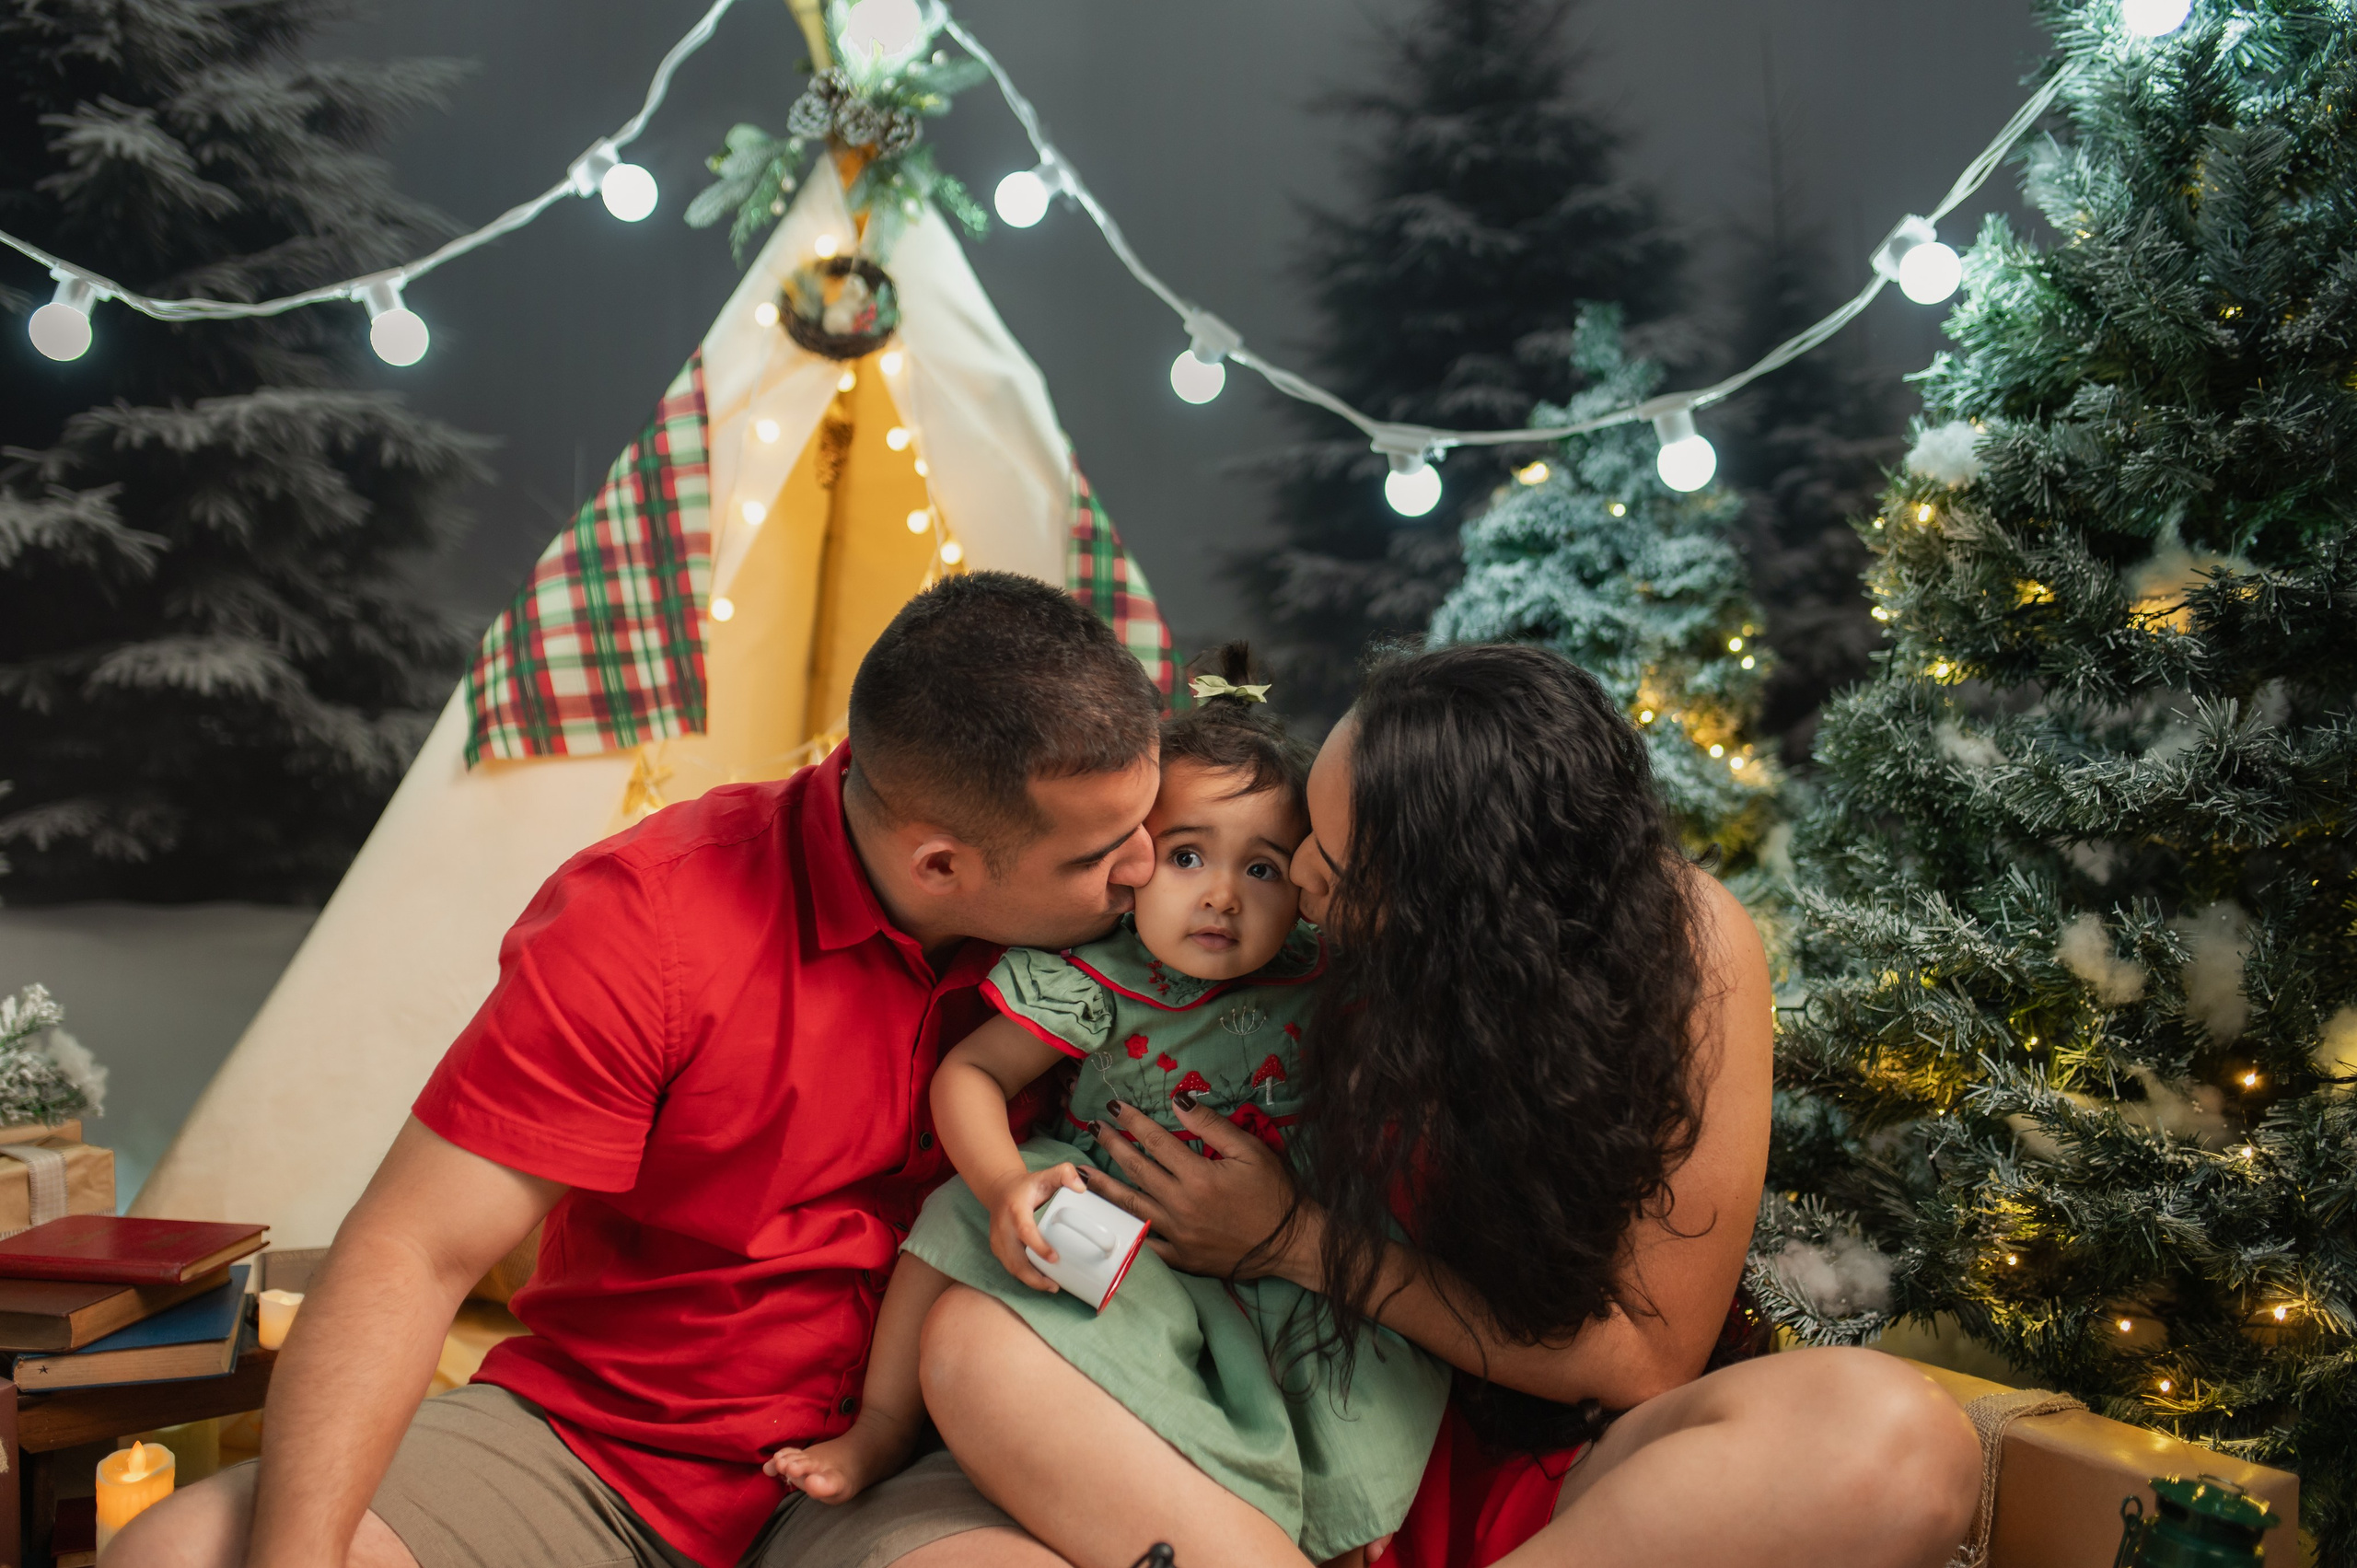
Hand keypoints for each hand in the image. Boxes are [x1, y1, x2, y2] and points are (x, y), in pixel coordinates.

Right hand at [984, 1163, 1087, 1291]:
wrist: (1001, 1190)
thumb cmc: (1028, 1186)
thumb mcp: (1046, 1175)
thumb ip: (1065, 1173)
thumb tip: (1081, 1188)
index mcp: (1015, 1209)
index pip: (1025, 1231)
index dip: (1038, 1246)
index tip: (1055, 1258)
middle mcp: (1003, 1227)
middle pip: (1015, 1259)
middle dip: (1034, 1276)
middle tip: (1055, 1285)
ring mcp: (998, 1240)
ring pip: (1012, 1267)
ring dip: (1030, 1281)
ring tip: (1052, 1286)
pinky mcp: (997, 1248)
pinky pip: (1010, 1267)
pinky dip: (1025, 1277)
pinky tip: (1041, 1281)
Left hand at [1085, 1096, 1314, 1281]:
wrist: (1291, 1243)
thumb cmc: (1275, 1194)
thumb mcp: (1251, 1151)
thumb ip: (1213, 1125)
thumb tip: (1180, 1100)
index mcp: (1199, 1176)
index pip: (1156, 1141)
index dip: (1133, 1122)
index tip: (1115, 1107)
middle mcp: (1182, 1205)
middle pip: (1137, 1170)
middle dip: (1112, 1146)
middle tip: (1092, 1129)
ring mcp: (1179, 1234)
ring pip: (1132, 1206)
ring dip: (1104, 1186)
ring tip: (1081, 1173)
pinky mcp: (1182, 1257)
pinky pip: (1145, 1244)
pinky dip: (1124, 1231)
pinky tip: (1106, 1221)